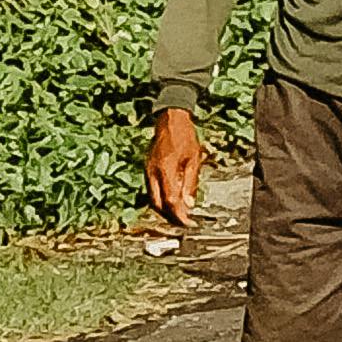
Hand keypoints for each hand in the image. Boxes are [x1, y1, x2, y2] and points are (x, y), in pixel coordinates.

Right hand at [145, 107, 203, 229]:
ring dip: (165, 209)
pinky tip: (172, 200)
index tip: (188, 222)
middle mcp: (152, 172)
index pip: (169, 200)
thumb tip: (189, 204)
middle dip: (170, 216)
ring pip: (153, 198)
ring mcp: (148, 171)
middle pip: (157, 204)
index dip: (178, 214)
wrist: (170, 120)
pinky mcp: (148, 169)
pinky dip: (161, 198)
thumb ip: (190, 183)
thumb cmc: (184, 136)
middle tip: (183, 221)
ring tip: (179, 213)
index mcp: (165, 169)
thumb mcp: (194, 159)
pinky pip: (152, 190)